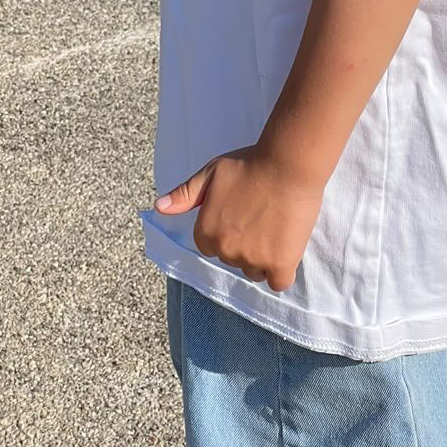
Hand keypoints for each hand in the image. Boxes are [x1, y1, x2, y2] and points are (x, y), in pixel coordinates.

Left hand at [154, 144, 324, 293]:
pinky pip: (277, 282)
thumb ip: (185, 194)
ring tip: (273, 231)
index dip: (225, 233)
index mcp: (206, 231)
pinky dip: (280, 272)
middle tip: (259, 220)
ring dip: (261, 259)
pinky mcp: (280, 264)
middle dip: (242, 245)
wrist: (286, 165)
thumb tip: (159, 208)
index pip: (209, 247)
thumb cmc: (248, 165)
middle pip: (232, 259)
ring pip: (254, 271)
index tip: (239, 218)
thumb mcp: (210, 173)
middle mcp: (226, 249)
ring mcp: (253, 259)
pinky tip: (285, 250)